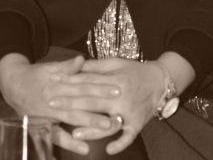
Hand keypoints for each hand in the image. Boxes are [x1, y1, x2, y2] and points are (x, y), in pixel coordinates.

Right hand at [0, 53, 120, 155]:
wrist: (11, 85)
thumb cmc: (34, 76)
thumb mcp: (49, 68)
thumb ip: (66, 67)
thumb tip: (81, 60)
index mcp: (56, 84)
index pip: (82, 86)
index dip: (99, 88)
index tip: (116, 90)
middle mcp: (52, 100)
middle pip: (78, 105)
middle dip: (98, 110)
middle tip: (116, 114)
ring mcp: (46, 115)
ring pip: (69, 121)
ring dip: (87, 127)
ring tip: (105, 131)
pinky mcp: (41, 127)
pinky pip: (55, 138)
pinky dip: (69, 143)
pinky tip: (84, 148)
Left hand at [52, 58, 166, 154]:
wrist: (160, 81)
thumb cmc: (135, 71)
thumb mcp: (116, 63)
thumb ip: (96, 67)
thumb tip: (77, 65)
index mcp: (114, 78)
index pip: (87, 81)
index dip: (69, 82)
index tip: (52, 84)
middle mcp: (120, 95)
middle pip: (92, 101)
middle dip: (70, 103)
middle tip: (51, 105)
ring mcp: (129, 111)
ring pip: (108, 122)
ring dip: (92, 129)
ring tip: (74, 133)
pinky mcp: (137, 124)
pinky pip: (128, 136)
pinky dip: (119, 143)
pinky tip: (108, 149)